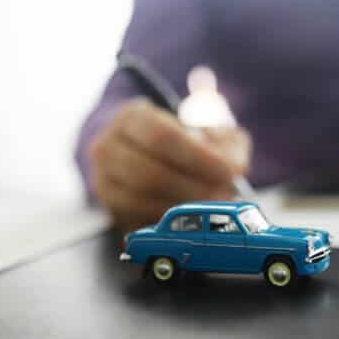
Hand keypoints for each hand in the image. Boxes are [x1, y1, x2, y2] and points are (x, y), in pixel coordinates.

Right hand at [88, 97, 251, 231]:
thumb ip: (228, 144)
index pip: (161, 136)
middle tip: (222, 195)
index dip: (197, 157)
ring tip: (210, 206)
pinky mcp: (107, 207)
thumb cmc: (182, 141)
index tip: (228, 171)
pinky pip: (134, 219)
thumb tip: (235, 167)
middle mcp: (108, 146)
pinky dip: (165, 221)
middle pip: (148, 173)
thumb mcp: (208, 132)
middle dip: (192, 188)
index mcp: (132, 117)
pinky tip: (188, 217)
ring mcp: (103, 178)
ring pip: (138, 200)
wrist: (145, 152)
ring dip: (181, 208)